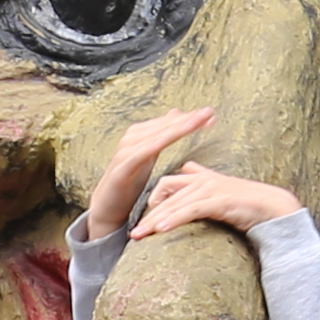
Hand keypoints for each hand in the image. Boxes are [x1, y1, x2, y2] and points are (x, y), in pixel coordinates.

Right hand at [82, 104, 217, 240]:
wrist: (108, 206)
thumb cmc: (131, 181)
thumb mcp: (150, 155)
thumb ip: (163, 134)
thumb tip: (176, 113)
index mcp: (141, 134)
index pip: (169, 122)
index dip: (190, 117)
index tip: (211, 114)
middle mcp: (133, 138)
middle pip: (165, 126)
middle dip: (187, 119)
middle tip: (208, 113)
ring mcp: (126, 152)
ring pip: (155, 136)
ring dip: (175, 128)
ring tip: (194, 123)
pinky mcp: (122, 169)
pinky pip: (139, 155)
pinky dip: (151, 146)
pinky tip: (164, 141)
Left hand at [133, 159, 302, 241]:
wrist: (273, 209)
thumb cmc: (247, 205)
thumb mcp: (219, 192)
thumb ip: (202, 181)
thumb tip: (188, 169)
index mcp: (199, 178)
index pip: (166, 185)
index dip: (152, 201)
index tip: (142, 221)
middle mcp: (202, 180)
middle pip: (165, 195)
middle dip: (147, 215)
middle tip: (133, 234)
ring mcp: (210, 189)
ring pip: (175, 204)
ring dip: (156, 220)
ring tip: (140, 235)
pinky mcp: (219, 200)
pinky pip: (191, 210)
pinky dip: (175, 218)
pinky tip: (162, 229)